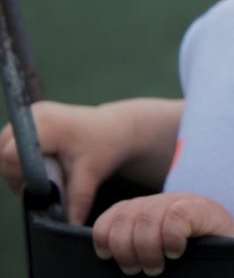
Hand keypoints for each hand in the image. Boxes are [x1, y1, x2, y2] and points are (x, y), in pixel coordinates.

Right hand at [0, 101, 133, 225]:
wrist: (113, 129)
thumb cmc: (104, 146)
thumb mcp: (93, 173)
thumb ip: (78, 199)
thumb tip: (69, 227)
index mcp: (48, 124)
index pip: (11, 155)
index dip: (21, 176)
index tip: (40, 187)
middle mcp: (35, 114)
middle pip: (3, 154)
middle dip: (17, 176)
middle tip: (41, 186)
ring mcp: (30, 114)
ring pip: (3, 150)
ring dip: (15, 169)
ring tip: (42, 176)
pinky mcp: (28, 119)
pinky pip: (9, 145)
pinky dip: (18, 160)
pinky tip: (39, 166)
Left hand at [93, 192, 233, 275]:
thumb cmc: (195, 258)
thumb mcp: (160, 249)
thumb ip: (137, 244)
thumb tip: (104, 258)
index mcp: (149, 209)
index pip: (116, 213)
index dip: (105, 235)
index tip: (108, 258)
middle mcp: (165, 201)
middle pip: (127, 216)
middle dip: (125, 249)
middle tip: (137, 270)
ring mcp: (186, 202)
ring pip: (148, 217)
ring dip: (147, 248)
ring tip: (156, 267)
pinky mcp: (206, 209)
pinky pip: (178, 217)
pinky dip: (172, 238)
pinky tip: (177, 251)